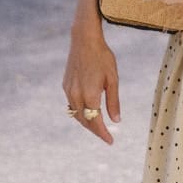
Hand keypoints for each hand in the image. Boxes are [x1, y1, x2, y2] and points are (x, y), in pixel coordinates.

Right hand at [62, 26, 120, 145]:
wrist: (84, 40)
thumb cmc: (102, 57)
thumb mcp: (113, 79)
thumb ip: (113, 101)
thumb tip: (116, 120)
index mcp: (90, 95)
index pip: (95, 122)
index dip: (103, 134)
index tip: (111, 141)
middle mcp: (76, 95)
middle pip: (84, 121)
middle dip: (95, 131)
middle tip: (106, 137)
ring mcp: (69, 91)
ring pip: (76, 115)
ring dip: (86, 123)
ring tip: (98, 127)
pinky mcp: (65, 85)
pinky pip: (72, 105)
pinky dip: (80, 113)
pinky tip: (87, 112)